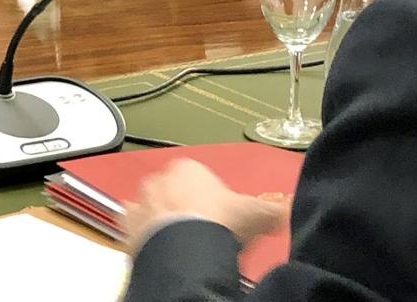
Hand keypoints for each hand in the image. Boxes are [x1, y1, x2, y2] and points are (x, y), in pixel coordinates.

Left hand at [122, 160, 288, 253]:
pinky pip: (133, 226)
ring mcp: (141, 201)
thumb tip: (289, 208)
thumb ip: (272, 208)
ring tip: (181, 243)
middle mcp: (161, 179)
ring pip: (152, 207)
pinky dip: (143, 234)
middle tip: (203, 231)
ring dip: (163, 220)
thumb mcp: (254, 213)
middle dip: (185, 207)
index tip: (220, 218)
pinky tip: (158, 247)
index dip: (211, 199)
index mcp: (189, 168)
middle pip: (174, 192)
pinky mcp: (127, 225)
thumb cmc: (218, 223)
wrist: (186, 249)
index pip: (199, 178)